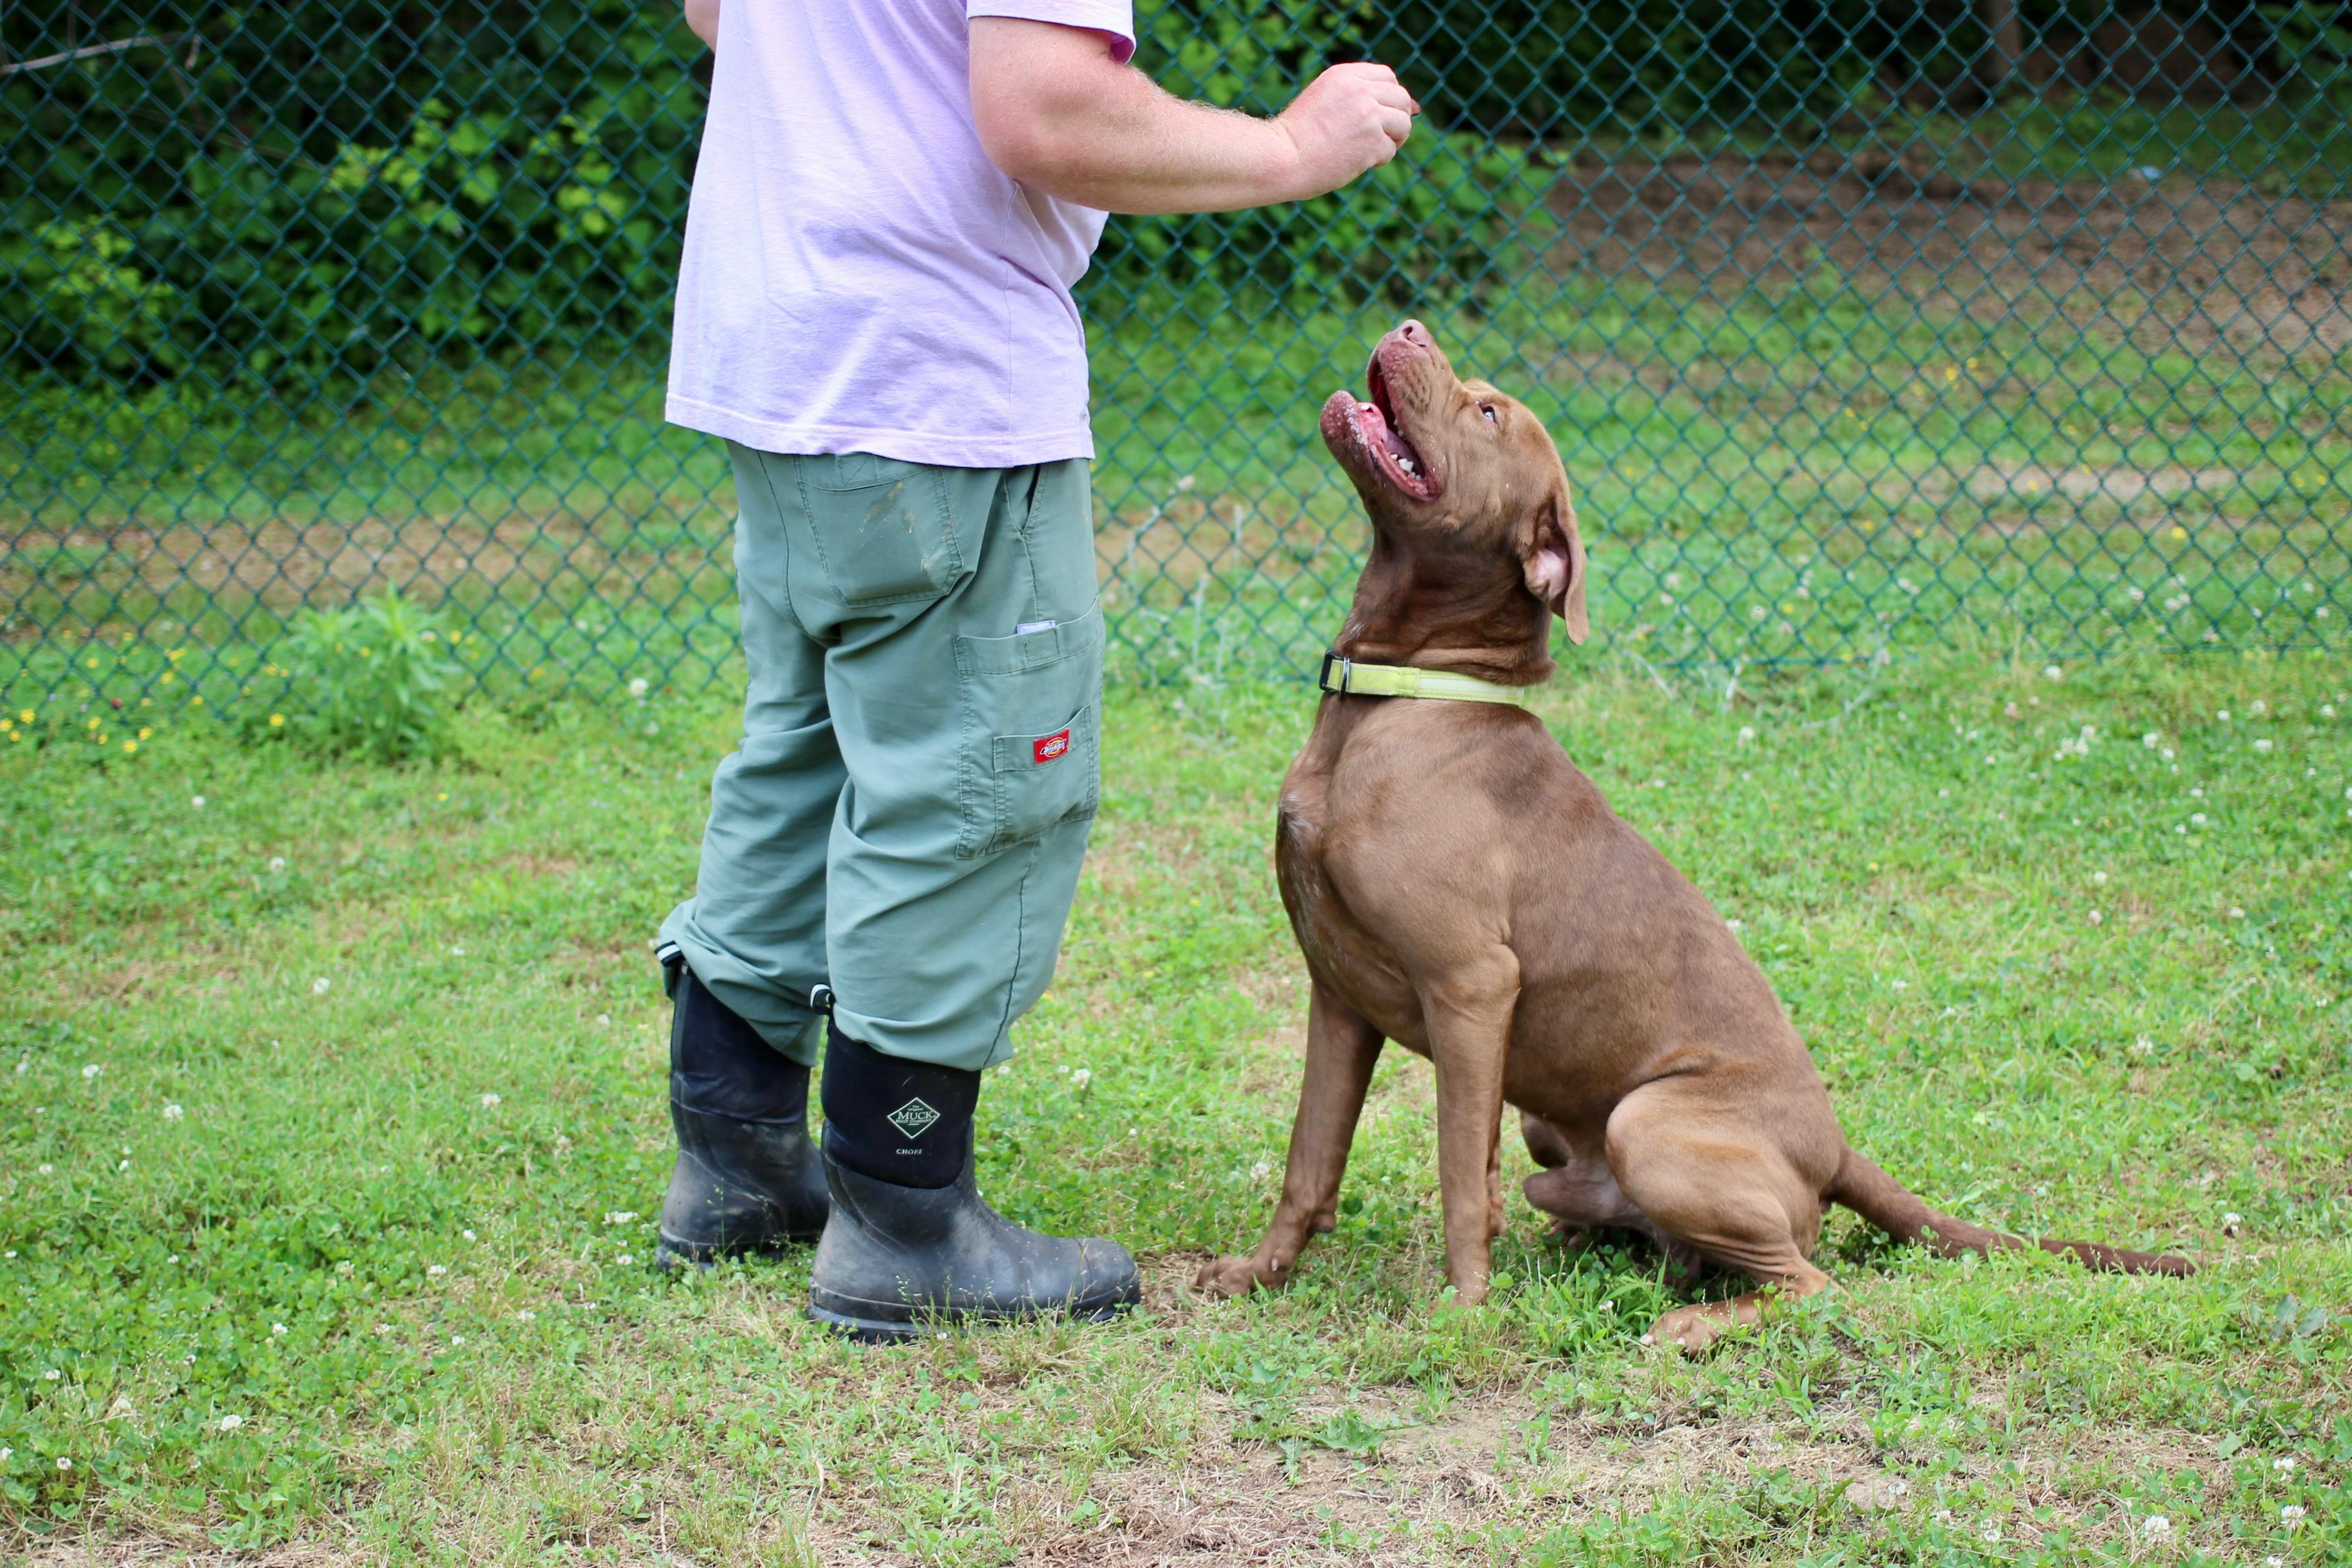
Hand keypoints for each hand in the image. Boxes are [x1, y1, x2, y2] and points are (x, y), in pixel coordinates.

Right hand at [1270, 63, 1417, 200]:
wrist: (1281, 158)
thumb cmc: (1297, 137)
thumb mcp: (1324, 99)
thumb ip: (1353, 96)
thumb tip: (1399, 108)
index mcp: (1344, 75)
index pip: (1387, 76)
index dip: (1390, 96)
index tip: (1380, 113)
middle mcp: (1358, 90)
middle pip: (1401, 98)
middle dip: (1396, 118)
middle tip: (1381, 135)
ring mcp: (1367, 115)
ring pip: (1403, 123)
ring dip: (1393, 139)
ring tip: (1371, 150)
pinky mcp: (1372, 141)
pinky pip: (1390, 149)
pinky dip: (1379, 159)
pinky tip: (1358, 162)